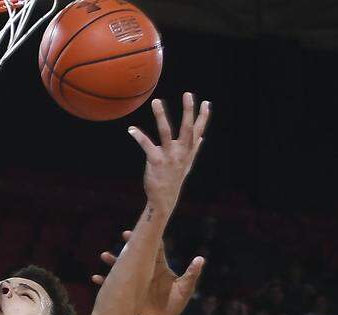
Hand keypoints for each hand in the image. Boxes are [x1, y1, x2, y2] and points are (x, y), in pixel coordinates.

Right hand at [93, 232, 203, 314]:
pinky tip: (95, 278)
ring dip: (113, 261)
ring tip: (104, 255)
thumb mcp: (185, 289)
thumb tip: (200, 259)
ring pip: (122, 267)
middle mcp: (145, 270)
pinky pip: (114, 284)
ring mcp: (135, 280)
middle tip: (123, 234)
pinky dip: (104, 280)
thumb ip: (191, 274)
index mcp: (159, 266)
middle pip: (136, 254)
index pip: (154, 248)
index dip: (149, 238)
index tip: (144, 230)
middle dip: (129, 244)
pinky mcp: (128, 291)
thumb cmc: (176, 302)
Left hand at [128, 93, 210, 216]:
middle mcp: (181, 152)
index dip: (203, 117)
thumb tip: (202, 138)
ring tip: (156, 101)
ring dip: (161, 116)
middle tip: (188, 94)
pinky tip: (131, 129)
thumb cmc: (174, 178)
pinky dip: (139, 136)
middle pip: (187, 128)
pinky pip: (147, 146)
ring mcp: (169, 156)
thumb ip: (194, 149)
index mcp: (188, 151)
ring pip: (166, 132)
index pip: (198, 131)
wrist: (164, 198)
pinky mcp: (156, 161)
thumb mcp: (187, 164)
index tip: (206, 103)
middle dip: (188, 111)